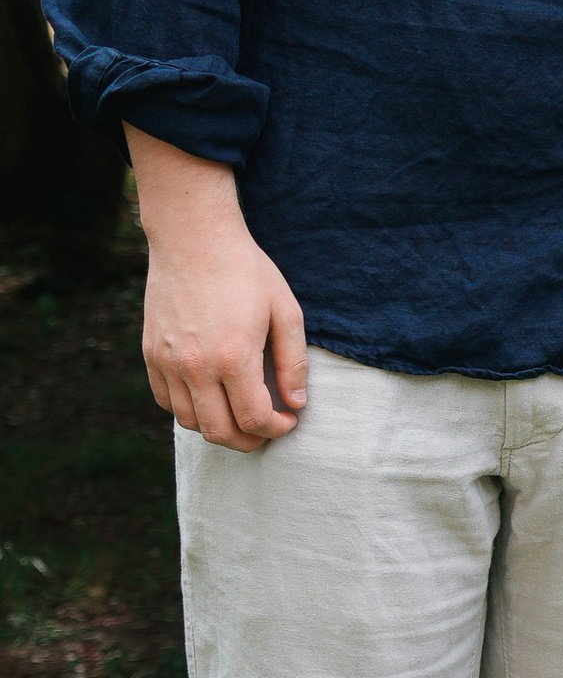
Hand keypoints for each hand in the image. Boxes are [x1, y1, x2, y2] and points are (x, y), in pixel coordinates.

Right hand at [127, 128, 308, 450]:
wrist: (193, 237)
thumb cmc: (246, 270)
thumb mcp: (286, 311)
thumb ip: (293, 362)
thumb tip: (296, 404)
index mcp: (234, 356)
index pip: (254, 419)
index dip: (276, 429)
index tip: (288, 419)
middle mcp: (196, 366)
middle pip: (219, 432)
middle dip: (248, 440)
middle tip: (265, 428)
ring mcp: (168, 362)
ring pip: (190, 422)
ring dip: (218, 427)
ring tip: (239, 414)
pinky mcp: (151, 354)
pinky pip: (166, 401)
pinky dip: (189, 409)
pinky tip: (210, 397)